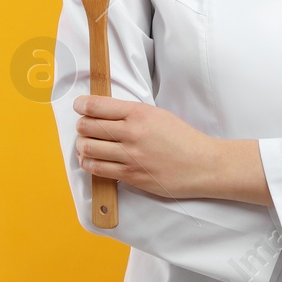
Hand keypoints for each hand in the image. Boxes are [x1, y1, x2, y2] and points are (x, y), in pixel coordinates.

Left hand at [73, 95, 219, 199]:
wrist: (202, 165)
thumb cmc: (182, 138)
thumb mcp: (158, 115)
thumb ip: (131, 113)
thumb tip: (103, 113)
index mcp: (139, 113)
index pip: (97, 106)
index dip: (81, 105)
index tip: (79, 106)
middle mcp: (131, 133)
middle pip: (87, 127)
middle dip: (81, 126)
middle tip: (83, 127)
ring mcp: (130, 156)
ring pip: (88, 148)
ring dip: (82, 146)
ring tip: (85, 144)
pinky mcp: (131, 176)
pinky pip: (97, 169)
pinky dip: (88, 163)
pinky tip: (90, 160)